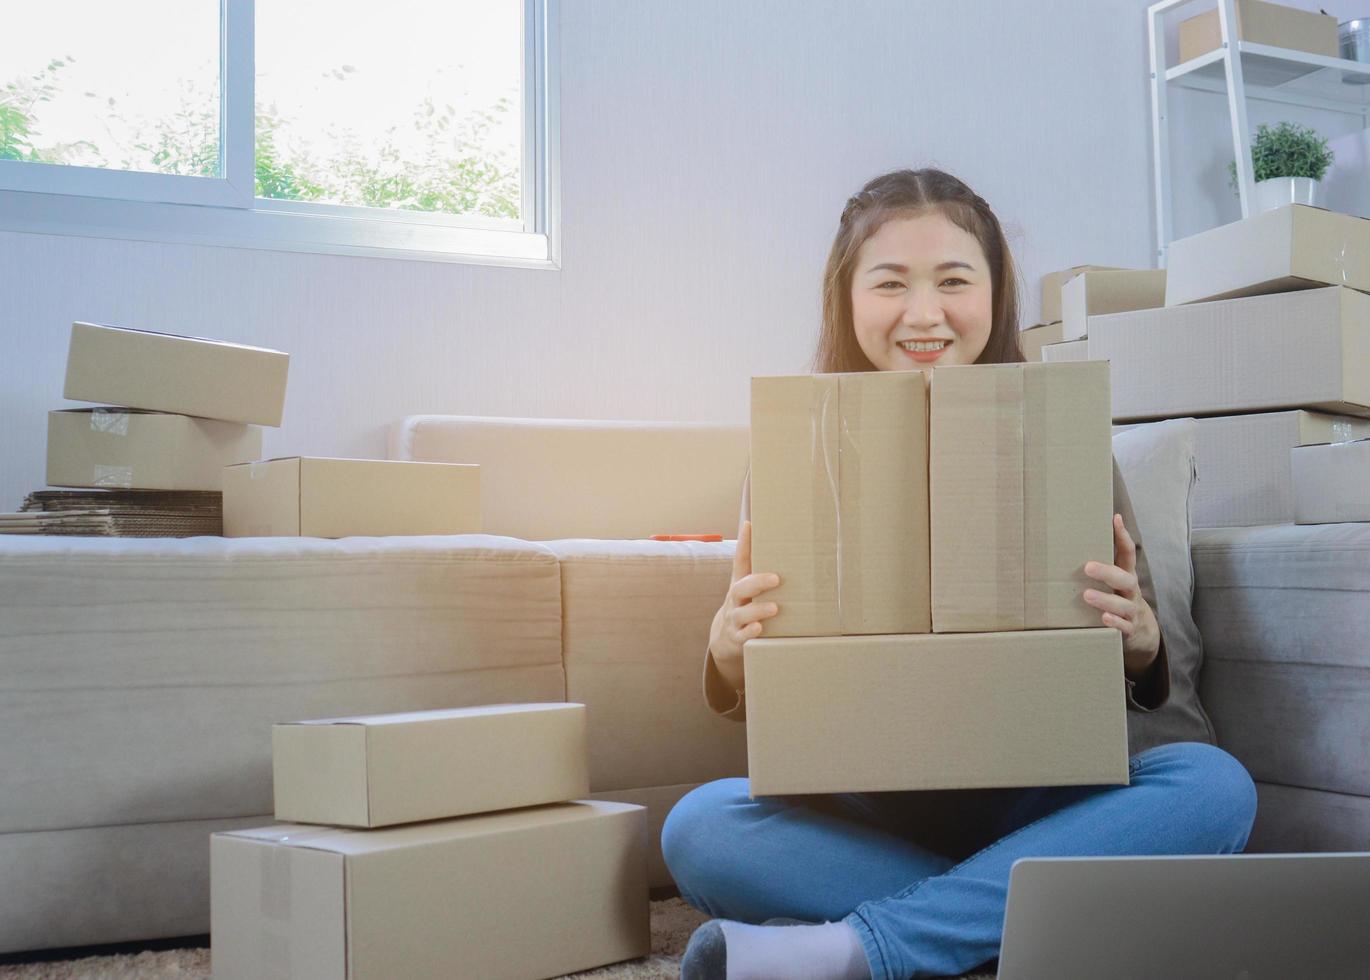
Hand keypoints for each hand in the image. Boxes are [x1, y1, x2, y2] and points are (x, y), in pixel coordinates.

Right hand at [708, 520, 780, 690]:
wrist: (724, 638)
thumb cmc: (745, 606)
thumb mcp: (749, 589)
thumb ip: (762, 572)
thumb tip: (789, 547)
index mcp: (740, 584)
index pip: (740, 561)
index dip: (744, 543)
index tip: (749, 525)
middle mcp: (735, 600)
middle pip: (741, 587)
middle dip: (758, 582)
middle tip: (776, 578)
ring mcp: (735, 619)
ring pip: (742, 613)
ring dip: (758, 610)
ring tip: (774, 608)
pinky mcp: (737, 637)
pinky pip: (742, 635)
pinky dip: (750, 632)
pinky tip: (760, 628)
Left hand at [1083, 513, 1160, 674]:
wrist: (1142, 631)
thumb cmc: (1118, 599)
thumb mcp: (1114, 582)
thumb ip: (1100, 564)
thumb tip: (1074, 540)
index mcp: (1125, 576)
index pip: (1128, 554)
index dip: (1123, 536)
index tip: (1115, 519)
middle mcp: (1130, 592)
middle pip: (1126, 579)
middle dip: (1108, 572)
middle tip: (1088, 567)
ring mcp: (1131, 611)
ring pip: (1123, 604)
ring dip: (1106, 599)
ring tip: (1087, 595)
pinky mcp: (1129, 629)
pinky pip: (1125, 627)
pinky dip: (1115, 622)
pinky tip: (1104, 618)